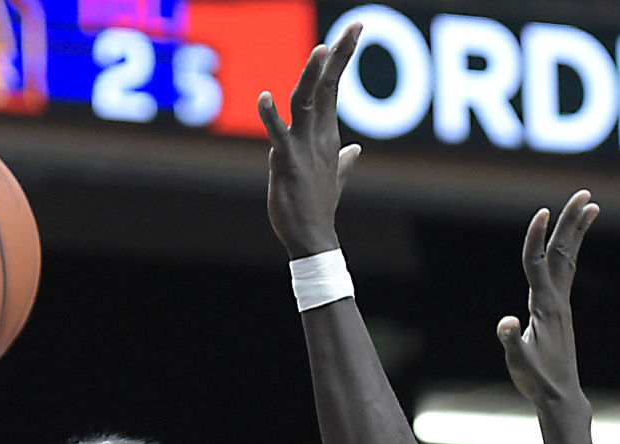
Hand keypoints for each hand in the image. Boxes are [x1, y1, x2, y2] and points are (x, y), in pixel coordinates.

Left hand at [259, 26, 363, 260]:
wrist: (312, 239)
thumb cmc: (319, 209)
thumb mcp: (334, 179)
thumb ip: (343, 161)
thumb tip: (355, 151)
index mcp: (327, 136)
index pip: (334, 88)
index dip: (342, 58)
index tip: (353, 29)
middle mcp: (319, 136)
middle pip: (327, 87)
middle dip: (340, 56)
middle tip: (353, 28)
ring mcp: (303, 148)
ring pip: (307, 103)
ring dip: (312, 76)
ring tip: (320, 50)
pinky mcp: (286, 162)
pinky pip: (277, 134)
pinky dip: (269, 115)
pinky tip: (263, 97)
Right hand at [496, 190, 597, 408]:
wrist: (560, 396)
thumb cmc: (537, 382)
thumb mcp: (518, 364)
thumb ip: (510, 343)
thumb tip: (505, 323)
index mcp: (545, 307)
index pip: (537, 264)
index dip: (537, 238)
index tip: (542, 212)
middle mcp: (557, 300)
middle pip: (562, 252)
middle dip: (571, 222)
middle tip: (584, 193)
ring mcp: (560, 304)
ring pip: (568, 258)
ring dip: (576, 231)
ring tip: (590, 205)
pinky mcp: (560, 310)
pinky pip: (566, 272)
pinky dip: (570, 251)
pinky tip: (571, 244)